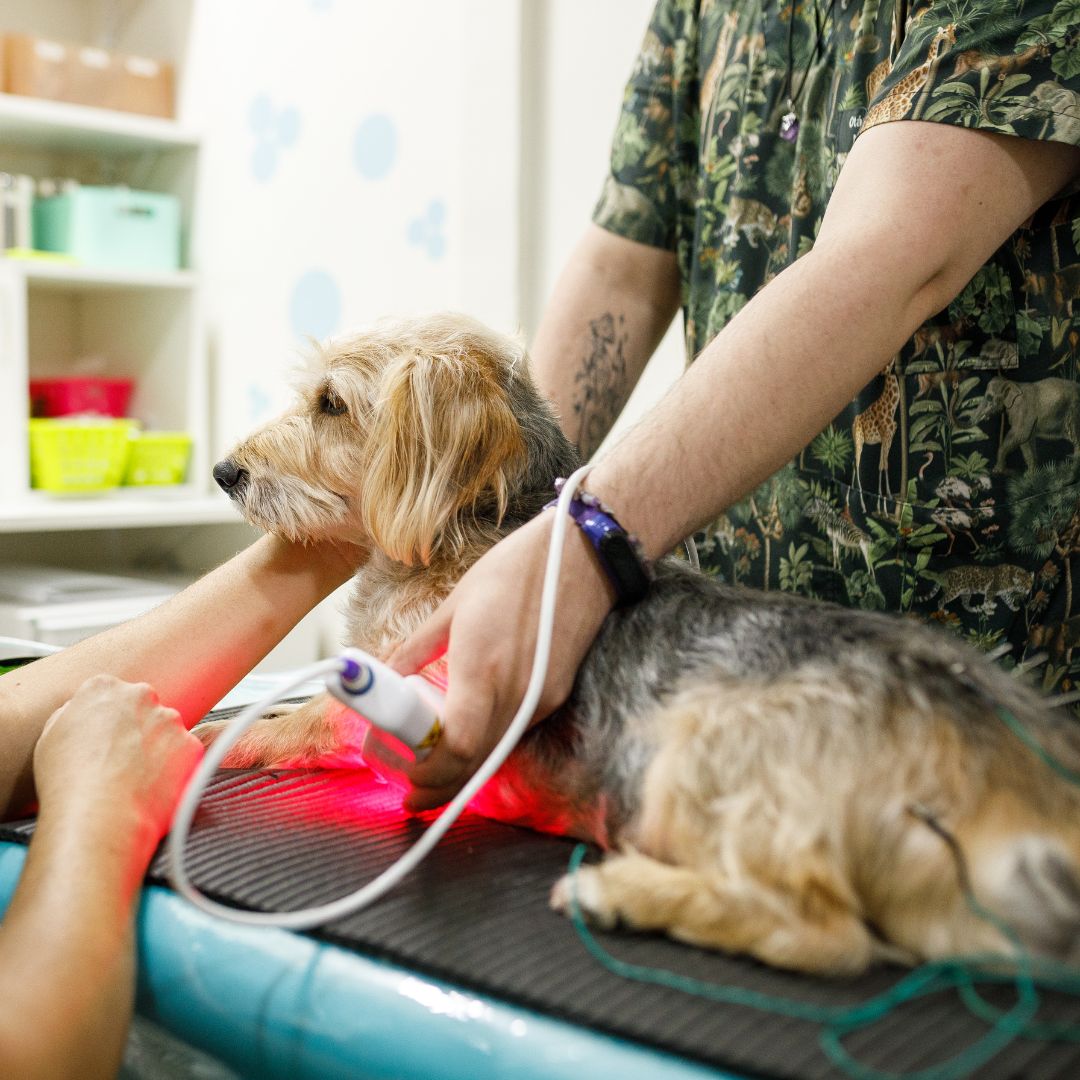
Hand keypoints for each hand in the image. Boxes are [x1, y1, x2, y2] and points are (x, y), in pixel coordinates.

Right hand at [33, 675, 203, 854]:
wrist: (99, 817)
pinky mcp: (191, 744)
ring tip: (135, 780)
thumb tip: (87, 716)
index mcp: (103, 688)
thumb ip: (74, 715)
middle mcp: (141, 696)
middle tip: (122, 761)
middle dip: (137, 730)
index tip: (106, 739)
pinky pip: (185, 754)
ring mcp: (169, 719)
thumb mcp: (51, 737)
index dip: (108, 720)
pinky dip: (175, 769)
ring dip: (158, 749)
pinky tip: (153, 787)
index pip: (111, 694)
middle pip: (143, 709)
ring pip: (167, 731)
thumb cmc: (69, 783)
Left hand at [388, 510, 614, 810]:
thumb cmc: (516, 570)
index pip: (458, 746)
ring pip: (497, 753)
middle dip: (440, 786)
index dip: (429, 774)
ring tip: (431, 768)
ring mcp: (540, 698)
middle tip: (411, 793)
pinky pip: (514, 732)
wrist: (583, 558)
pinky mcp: (555, 694)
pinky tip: (468, 736)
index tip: (406, 782)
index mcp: (483, 668)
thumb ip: (416, 648)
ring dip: (463, 770)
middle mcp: (516, 693)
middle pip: (476, 764)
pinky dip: (487, 745)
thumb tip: (385, 676)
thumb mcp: (454, 604)